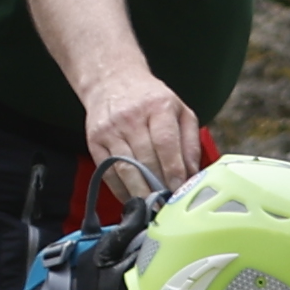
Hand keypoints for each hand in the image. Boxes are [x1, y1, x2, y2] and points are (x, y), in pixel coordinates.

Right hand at [74, 68, 207, 218]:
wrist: (112, 81)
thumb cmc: (151, 100)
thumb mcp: (179, 111)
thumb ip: (190, 142)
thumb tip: (194, 175)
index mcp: (158, 107)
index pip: (165, 143)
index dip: (172, 170)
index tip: (178, 190)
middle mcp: (132, 117)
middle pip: (145, 160)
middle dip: (158, 187)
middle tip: (167, 205)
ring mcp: (111, 129)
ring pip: (125, 169)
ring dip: (139, 193)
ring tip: (151, 208)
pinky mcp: (95, 140)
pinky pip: (108, 171)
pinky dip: (121, 190)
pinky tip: (132, 200)